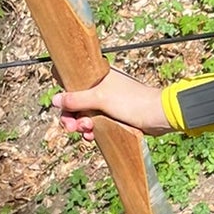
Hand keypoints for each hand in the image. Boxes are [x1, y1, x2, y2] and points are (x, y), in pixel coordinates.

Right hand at [53, 69, 169, 135]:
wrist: (158, 116)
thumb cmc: (133, 101)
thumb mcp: (100, 98)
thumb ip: (77, 99)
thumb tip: (55, 100)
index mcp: (97, 77)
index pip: (73, 84)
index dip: (66, 97)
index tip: (64, 108)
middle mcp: (101, 88)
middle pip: (76, 102)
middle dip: (72, 116)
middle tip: (71, 127)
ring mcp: (107, 103)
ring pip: (85, 115)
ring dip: (82, 125)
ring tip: (88, 131)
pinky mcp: (114, 117)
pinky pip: (96, 124)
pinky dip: (92, 130)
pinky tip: (92, 136)